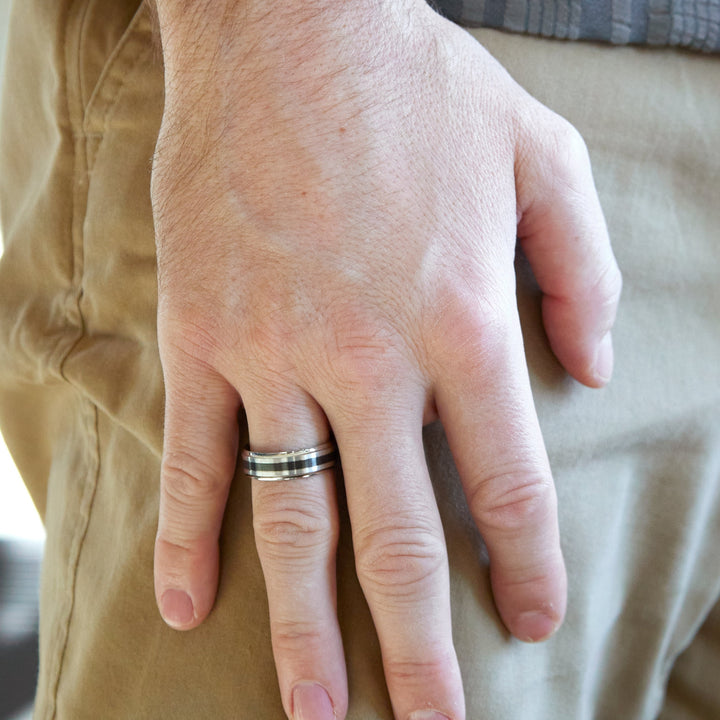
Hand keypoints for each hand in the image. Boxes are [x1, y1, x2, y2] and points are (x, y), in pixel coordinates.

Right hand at [150, 1, 620, 717]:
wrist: (288, 28)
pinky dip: (193, 534)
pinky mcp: (203, 333)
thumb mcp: (539, 152)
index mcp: (460, 318)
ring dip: (305, 622)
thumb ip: (579, 267)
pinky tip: (190, 604)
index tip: (532, 618)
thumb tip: (595, 369)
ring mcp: (273, 350)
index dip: (527, 559)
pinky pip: (196, 455)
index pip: (508, 476)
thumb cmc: (417, 87)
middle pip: (398, 531)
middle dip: (419, 641)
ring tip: (317, 710)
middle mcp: (367, 355)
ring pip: (293, 515)